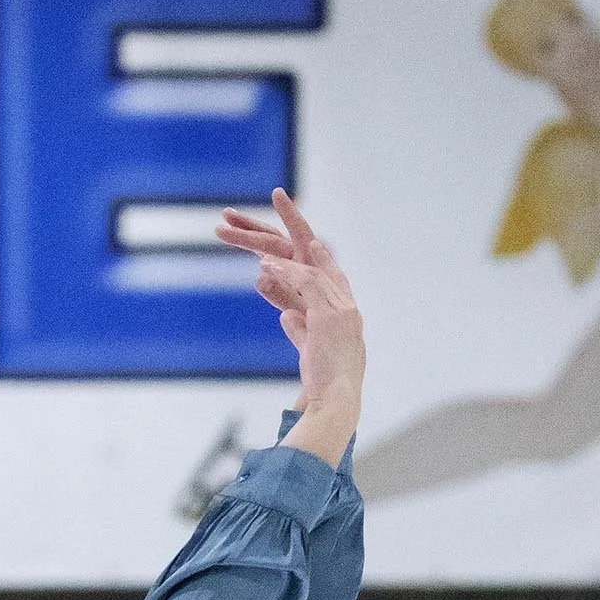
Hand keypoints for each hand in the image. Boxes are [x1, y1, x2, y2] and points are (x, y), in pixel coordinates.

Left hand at [215, 187, 363, 459]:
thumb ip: (299, 329)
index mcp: (345, 314)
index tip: (299, 232)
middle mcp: (347, 305)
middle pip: (321, 255)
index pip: (326, 274)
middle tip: (279, 196)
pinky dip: (283, 272)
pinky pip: (303, 283)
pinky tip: (263, 264)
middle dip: (297, 225)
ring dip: (278, 246)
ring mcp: (341, 308)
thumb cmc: (326, 387)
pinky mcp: (328, 315)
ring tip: (252, 230)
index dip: (311, 251)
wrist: (337, 404)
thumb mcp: (310, 351)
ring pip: (308, 265)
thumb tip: (285, 314)